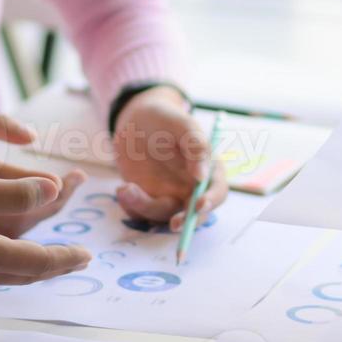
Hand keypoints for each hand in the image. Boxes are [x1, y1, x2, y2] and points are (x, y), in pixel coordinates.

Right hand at [0, 170, 91, 289]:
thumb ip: (14, 191)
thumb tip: (53, 192)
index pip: (37, 262)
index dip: (64, 258)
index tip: (87, 256)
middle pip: (22, 271)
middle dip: (51, 262)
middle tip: (75, 257)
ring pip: (0, 271)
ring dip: (24, 261)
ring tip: (39, 255)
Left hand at [112, 87, 228, 230]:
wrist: (136, 120)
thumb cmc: (165, 117)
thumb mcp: (181, 124)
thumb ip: (195, 145)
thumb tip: (202, 176)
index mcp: (208, 169)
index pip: (218, 191)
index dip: (211, 201)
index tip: (199, 204)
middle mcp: (190, 188)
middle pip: (195, 214)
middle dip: (186, 222)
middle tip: (174, 224)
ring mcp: (169, 195)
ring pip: (163, 214)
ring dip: (146, 207)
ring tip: (126, 188)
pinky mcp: (147, 198)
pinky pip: (141, 213)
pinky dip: (131, 207)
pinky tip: (123, 189)